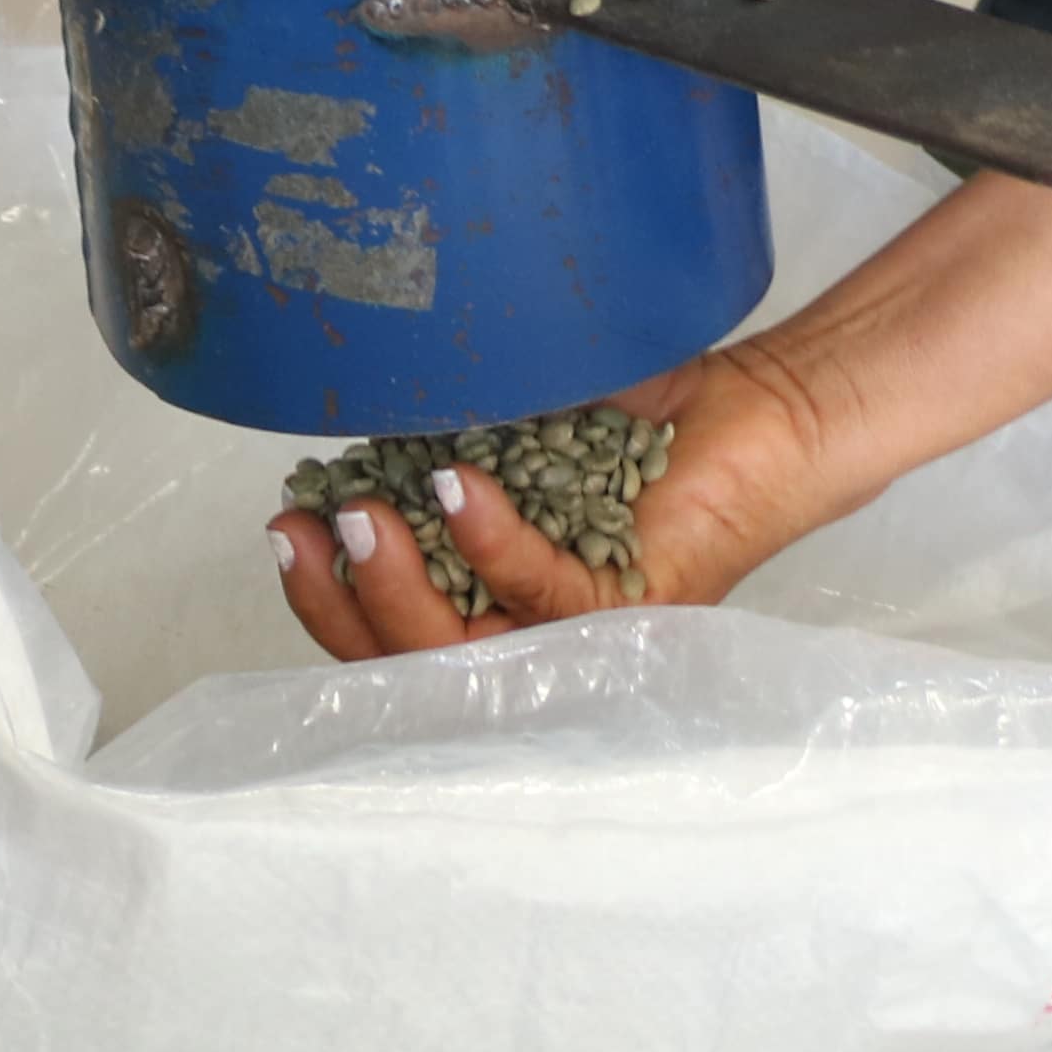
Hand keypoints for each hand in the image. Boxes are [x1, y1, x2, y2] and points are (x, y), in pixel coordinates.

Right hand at [264, 334, 863, 658]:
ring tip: (366, 520)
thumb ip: (448, 420)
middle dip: (336, 601)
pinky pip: (547, 594)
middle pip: (404, 657)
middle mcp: (526, 628)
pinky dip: (494, 541)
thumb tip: (357, 394)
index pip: (385, 624)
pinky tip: (458, 490)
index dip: (324, 588)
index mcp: (489, 593)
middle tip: (303, 532)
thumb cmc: (651, 413)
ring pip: (464, 649)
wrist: (767, 407)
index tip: (284, 519)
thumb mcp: (522, 408)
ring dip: (400, 588)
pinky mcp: (633, 608)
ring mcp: (580, 630)